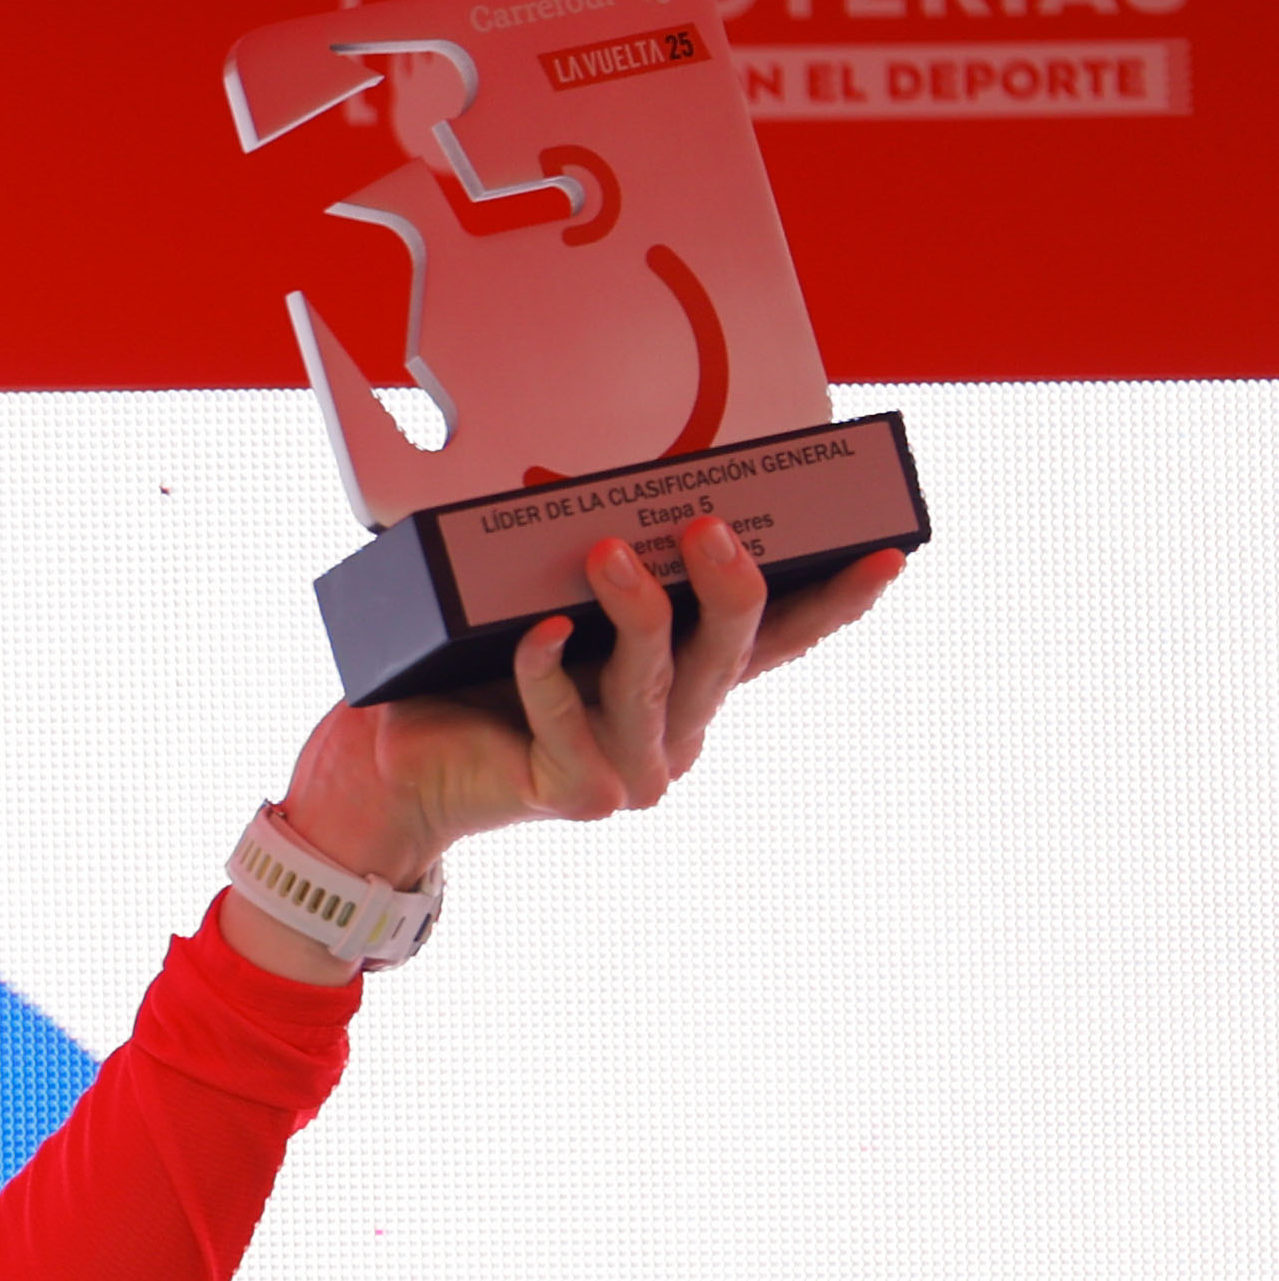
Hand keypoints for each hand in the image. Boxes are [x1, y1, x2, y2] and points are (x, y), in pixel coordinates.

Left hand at [221, 516, 904, 985]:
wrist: (391, 770)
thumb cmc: (466, 682)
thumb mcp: (538, 608)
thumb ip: (576, 567)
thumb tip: (568, 488)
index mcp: (683, 687)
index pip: (776, 641)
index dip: (835, 602)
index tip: (889, 553)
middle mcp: (673, 734)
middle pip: (726, 651)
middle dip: (727, 584)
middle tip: (708, 525)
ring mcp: (630, 770)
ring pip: (653, 679)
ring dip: (635, 611)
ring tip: (605, 553)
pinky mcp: (574, 792)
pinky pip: (568, 717)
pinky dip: (548, 671)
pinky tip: (537, 636)